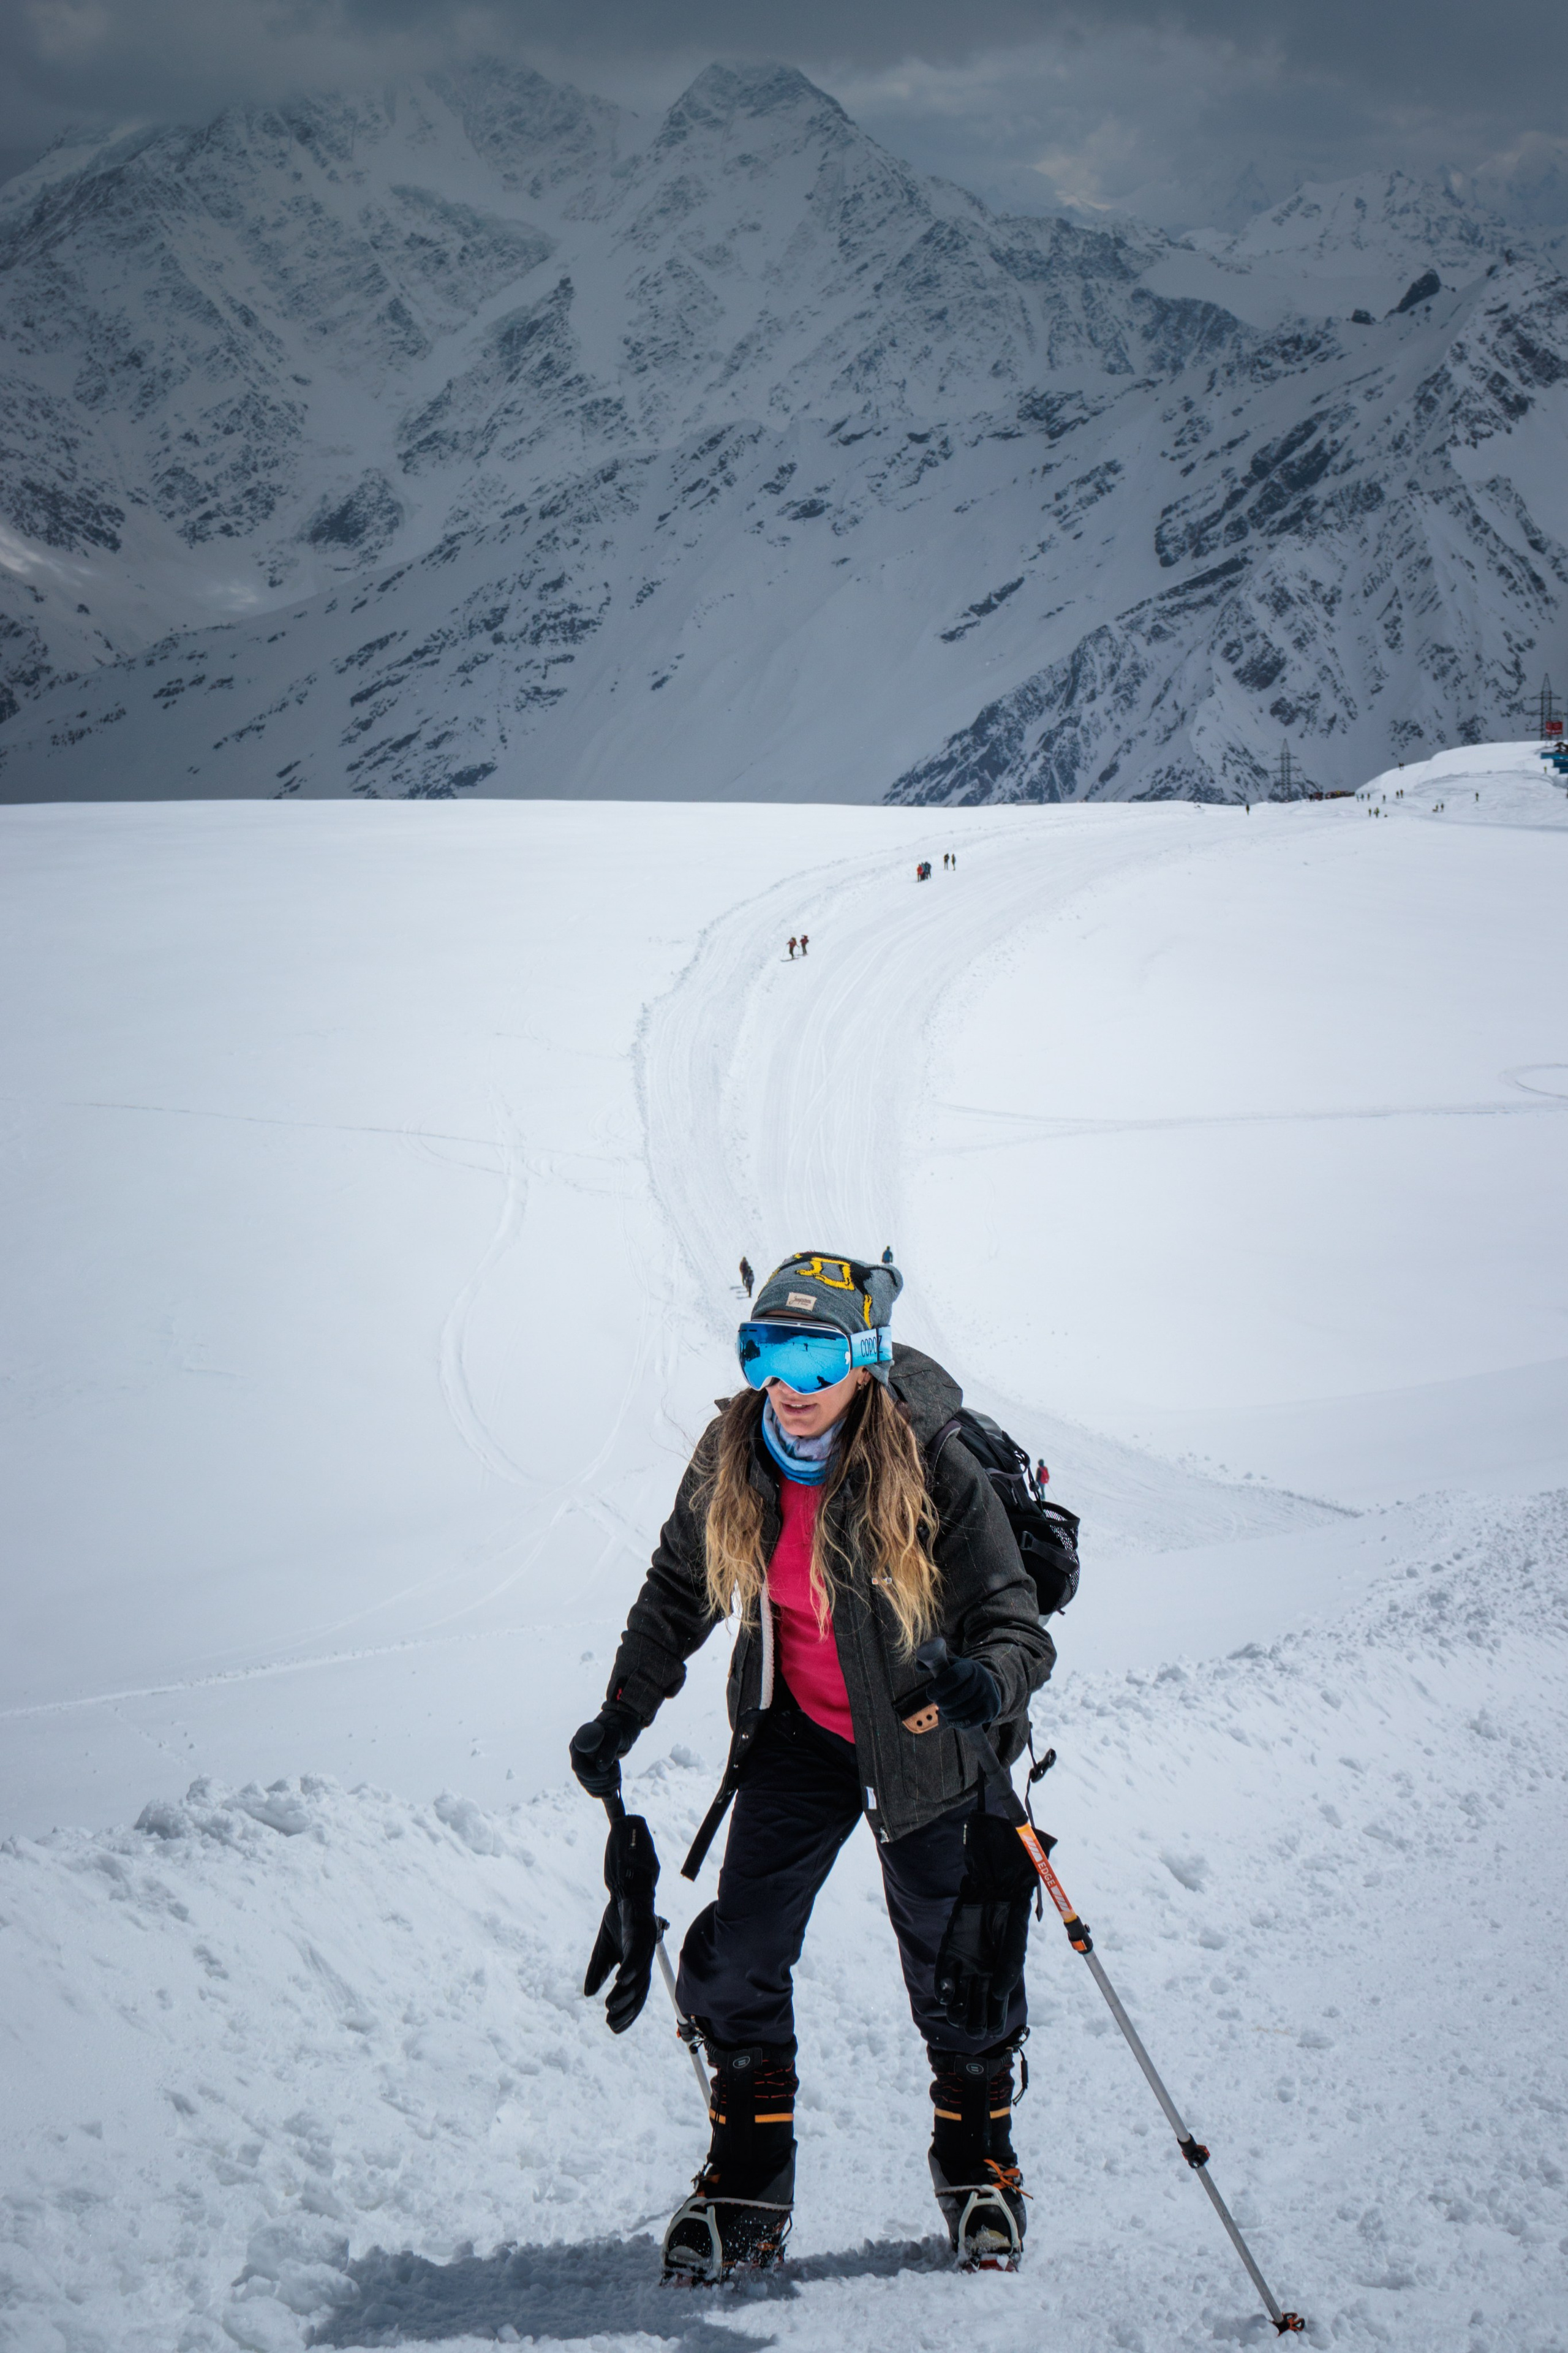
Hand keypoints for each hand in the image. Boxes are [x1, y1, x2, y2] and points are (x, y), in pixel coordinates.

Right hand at [569, 1701, 641, 1797]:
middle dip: (602, 1781)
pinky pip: (592, 1789)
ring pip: (589, 1786)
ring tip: (619, 1777)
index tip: (607, 1774)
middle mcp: (577, 1758)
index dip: (591, 1774)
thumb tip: (602, 1768)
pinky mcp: (589, 1775)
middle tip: (618, 1774)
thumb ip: (608, 1750)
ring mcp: (582, 1768)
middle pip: (583, 1779)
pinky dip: (603, 1793)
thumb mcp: (614, 1737)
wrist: (616, 1737)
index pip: (578, 1767)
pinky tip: (613, 1793)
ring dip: (605, 1787)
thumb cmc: (614, 1732)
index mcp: (577, 1746)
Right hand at [583, 1813, 659, 2032]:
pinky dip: (632, 1967)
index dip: (627, 2013)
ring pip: (640, 1975)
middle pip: (640, 1991)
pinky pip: (638, 1952)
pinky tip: (621, 1981)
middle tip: (611, 2024)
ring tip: (612, 2008)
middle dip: (627, 2011)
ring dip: (627, 1994)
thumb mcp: (604, 1947)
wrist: (626, 1886)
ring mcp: (646, 1943)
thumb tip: (588, 1994)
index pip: (635, 1994)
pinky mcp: (643, 1929)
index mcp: (637, 1963)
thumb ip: (598, 1969)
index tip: (613, 2029)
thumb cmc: (619, 1917)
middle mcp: (645, 1956)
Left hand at [927, 1650, 1000, 1731]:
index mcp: (971, 1667)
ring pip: (960, 1712)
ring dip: (948, 1714)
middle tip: (938, 1704)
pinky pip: (969, 1722)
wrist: (989, 1688)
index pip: (954, 1676)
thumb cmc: (963, 1677)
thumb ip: (933, 1663)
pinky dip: (957, 1723)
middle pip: (955, 1698)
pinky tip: (954, 1718)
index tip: (930, 1694)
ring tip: (946, 1711)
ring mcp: (988, 1696)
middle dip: (941, 1704)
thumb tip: (918, 1666)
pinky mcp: (991, 1711)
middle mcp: (983, 1680)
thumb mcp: (952, 1666)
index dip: (938, 1687)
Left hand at [934, 1814, 1035, 2036]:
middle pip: (979, 2004)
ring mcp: (968, 1959)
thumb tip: (1000, 1988)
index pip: (1000, 2004)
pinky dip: (944, 1984)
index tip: (991, 2031)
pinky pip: (945, 1973)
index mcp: (1006, 1969)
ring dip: (958, 2008)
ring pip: (961, 1994)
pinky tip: (943, 1993)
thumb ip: (1009, 1963)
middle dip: (975, 2019)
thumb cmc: (1013, 1902)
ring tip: (955, 2017)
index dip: (995, 2019)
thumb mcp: (1015, 1933)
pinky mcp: (951, 1948)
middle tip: (971, 2029)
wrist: (997, 1876)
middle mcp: (986, 1968)